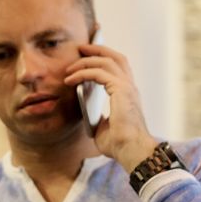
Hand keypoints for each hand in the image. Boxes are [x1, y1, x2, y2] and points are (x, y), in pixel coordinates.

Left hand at [63, 44, 157, 171]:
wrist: (131, 152)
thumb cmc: (119, 145)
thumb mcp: (102, 128)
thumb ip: (96, 117)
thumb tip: (85, 113)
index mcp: (127, 94)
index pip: (118, 67)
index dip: (104, 57)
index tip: (87, 54)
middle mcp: (130, 87)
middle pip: (115, 57)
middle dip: (97, 49)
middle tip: (80, 49)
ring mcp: (127, 87)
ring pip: (107, 61)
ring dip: (86, 61)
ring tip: (69, 68)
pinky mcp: (121, 91)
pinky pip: (99, 74)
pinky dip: (83, 73)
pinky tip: (70, 80)